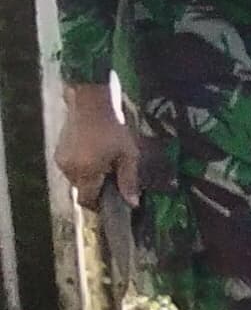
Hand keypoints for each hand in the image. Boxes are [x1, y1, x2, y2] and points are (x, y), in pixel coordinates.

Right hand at [54, 86, 135, 210]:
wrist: (90, 103)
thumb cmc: (112, 128)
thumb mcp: (128, 155)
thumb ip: (129, 181)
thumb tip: (133, 203)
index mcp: (86, 172)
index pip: (87, 200)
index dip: (98, 205)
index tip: (111, 202)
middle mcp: (69, 169)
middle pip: (82, 190)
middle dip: (96, 189)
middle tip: (113, 177)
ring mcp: (61, 160)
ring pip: (76, 179)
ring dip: (89, 177)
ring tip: (104, 161)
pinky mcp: (58, 151)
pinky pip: (71, 167)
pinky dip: (82, 167)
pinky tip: (94, 154)